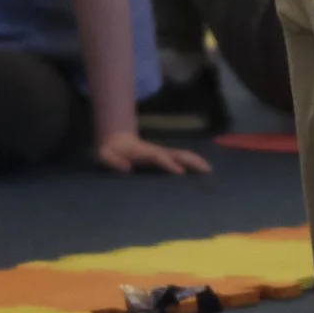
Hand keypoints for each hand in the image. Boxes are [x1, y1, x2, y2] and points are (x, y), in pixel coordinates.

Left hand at [96, 132, 210, 175]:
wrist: (116, 140)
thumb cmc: (110, 151)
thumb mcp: (105, 155)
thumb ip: (113, 160)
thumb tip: (127, 168)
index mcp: (144, 152)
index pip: (159, 157)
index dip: (168, 163)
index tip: (179, 172)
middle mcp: (156, 151)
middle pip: (177, 153)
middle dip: (191, 161)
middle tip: (206, 169)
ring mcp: (162, 153)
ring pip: (182, 155)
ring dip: (195, 161)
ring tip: (209, 171)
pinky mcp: (164, 157)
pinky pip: (180, 159)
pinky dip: (192, 163)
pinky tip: (202, 170)